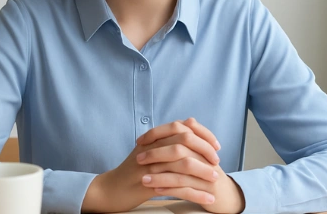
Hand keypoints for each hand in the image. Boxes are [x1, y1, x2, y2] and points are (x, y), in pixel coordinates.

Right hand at [81, 119, 221, 212]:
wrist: (110, 190)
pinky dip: (196, 194)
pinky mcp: (150, 185)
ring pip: (183, 164)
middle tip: (216, 161)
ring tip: (216, 179)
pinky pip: (178, 188)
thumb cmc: (131, 171)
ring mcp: (150, 165)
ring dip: (203, 171)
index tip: (215, 144)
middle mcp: (152, 148)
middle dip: (205, 150)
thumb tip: (189, 130)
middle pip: (184, 141)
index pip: (182, 127)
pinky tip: (207, 199)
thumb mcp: (147, 150)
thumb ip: (165, 140)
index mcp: (153, 139)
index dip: (202, 134)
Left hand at [137, 118, 245, 213]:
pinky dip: (169, 188)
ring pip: (180, 171)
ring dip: (159, 175)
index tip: (141, 140)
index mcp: (201, 144)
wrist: (225, 195)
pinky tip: (156, 190)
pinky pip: (185, 189)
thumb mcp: (197, 153)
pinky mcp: (207, 191)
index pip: (179, 130)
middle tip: (139, 158)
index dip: (158, 133)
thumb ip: (188, 138)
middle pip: (179, 149)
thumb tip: (180, 121)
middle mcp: (206, 156)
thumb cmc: (206, 173)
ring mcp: (207, 174)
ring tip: (143, 179)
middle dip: (156, 153)